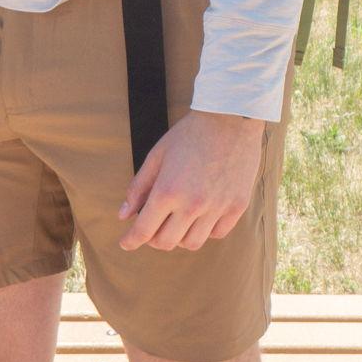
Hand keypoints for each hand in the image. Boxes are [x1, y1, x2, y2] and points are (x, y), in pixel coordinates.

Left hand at [118, 113, 264, 252]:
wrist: (231, 118)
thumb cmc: (191, 134)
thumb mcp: (157, 155)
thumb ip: (139, 187)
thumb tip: (123, 215)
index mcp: (167, 191)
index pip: (143, 230)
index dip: (131, 240)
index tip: (126, 242)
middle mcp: (192, 205)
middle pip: (166, 242)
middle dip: (153, 238)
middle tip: (153, 226)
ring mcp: (217, 207)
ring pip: (192, 243)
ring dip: (179, 237)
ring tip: (178, 222)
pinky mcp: (237, 206)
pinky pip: (217, 234)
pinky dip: (206, 231)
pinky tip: (202, 217)